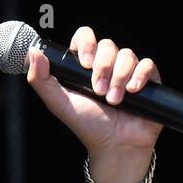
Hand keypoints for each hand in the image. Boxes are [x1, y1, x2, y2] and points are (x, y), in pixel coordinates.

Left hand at [26, 25, 162, 159]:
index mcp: (85, 67)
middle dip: (103, 68)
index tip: (84, 63)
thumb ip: (42, 81)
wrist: (115, 146)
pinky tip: (132, 92)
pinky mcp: (147, 80)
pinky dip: (139, 76)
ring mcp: (128, 72)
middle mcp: (107, 66)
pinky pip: (147, 64)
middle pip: (107, 45)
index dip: (86, 43)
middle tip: (99, 91)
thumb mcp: (59, 104)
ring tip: (114, 100)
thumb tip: (34, 52)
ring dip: (119, 77)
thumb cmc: (88, 126)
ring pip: (127, 55)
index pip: (85, 37)